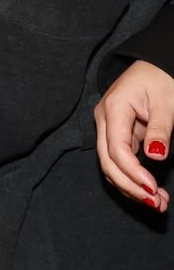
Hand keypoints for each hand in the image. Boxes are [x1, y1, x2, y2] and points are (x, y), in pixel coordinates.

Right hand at [94, 60, 173, 211]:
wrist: (155, 65)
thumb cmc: (161, 78)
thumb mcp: (166, 101)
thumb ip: (159, 129)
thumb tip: (156, 156)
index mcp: (113, 108)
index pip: (116, 149)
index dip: (133, 172)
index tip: (154, 189)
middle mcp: (104, 120)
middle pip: (107, 161)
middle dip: (130, 186)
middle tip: (157, 204)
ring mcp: (108, 128)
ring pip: (111, 165)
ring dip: (131, 187)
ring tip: (159, 203)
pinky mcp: (117, 135)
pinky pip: (120, 161)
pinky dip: (133, 179)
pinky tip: (151, 191)